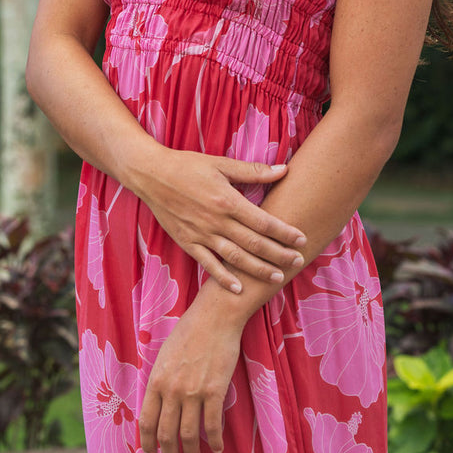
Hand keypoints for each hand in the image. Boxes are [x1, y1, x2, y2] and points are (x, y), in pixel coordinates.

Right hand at [134, 148, 305, 291]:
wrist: (151, 175)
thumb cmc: (187, 165)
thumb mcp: (221, 163)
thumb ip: (253, 171)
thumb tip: (283, 170)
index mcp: (227, 200)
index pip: (263, 221)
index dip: (284, 232)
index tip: (301, 239)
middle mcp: (216, 221)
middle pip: (254, 243)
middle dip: (279, 254)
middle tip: (298, 262)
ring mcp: (201, 234)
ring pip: (235, 257)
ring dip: (258, 269)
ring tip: (277, 277)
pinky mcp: (187, 242)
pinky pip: (208, 264)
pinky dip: (223, 278)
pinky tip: (238, 288)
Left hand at [139, 294, 241, 452]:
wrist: (215, 316)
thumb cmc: (189, 331)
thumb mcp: (164, 355)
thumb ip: (160, 380)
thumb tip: (158, 403)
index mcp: (156, 380)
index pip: (146, 421)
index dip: (147, 443)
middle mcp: (171, 390)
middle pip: (166, 434)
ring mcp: (193, 392)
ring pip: (189, 435)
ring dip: (191, 452)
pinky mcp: (215, 391)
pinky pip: (213, 425)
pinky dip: (214, 441)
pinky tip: (216, 447)